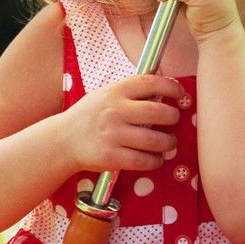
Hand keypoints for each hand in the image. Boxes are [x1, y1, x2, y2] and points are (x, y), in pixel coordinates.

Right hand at [57, 73, 187, 178]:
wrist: (63, 140)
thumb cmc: (90, 116)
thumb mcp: (105, 94)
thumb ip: (130, 92)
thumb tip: (164, 91)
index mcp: (115, 91)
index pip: (151, 82)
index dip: (172, 87)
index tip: (180, 94)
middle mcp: (115, 111)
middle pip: (158, 112)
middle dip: (173, 117)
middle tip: (174, 120)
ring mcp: (113, 135)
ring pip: (154, 140)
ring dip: (168, 142)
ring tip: (169, 142)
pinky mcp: (111, 157)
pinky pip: (143, 161)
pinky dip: (155, 161)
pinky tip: (156, 158)